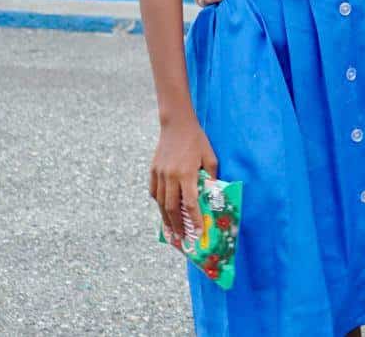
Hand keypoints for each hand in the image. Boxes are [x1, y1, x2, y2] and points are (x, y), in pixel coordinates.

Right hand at [150, 114, 218, 240]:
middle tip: (181, 239)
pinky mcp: (153, 171)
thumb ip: (211, 176)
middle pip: (171, 208)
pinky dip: (158, 203)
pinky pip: (154, 192)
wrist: (176, 125)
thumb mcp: (210, 157)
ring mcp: (159, 174)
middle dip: (177, 226)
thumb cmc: (197, 140)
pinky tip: (163, 210)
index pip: (190, 203)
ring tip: (171, 231)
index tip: (198, 233)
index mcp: (187, 174)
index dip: (194, 220)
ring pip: (160, 202)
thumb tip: (212, 194)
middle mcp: (171, 176)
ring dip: (165, 219)